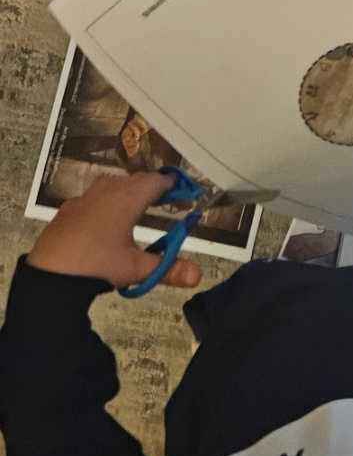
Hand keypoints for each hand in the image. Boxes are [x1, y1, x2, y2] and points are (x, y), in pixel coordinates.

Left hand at [26, 173, 201, 289]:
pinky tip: (107, 220)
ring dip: (129, 191)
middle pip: (136, 180)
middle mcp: (107, 191)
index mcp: (128, 198)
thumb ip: (168, 269)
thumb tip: (198, 275)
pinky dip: (107, 202)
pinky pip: (94, 197)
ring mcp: (85, 198)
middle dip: (153, 187)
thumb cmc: (98, 265)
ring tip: (140, 207)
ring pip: (113, 185)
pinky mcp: (69, 209)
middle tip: (166, 198)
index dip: (173, 184)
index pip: (156, 181)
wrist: (51, 274)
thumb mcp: (137, 269)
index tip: (184, 191)